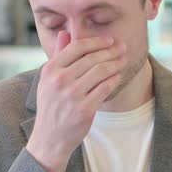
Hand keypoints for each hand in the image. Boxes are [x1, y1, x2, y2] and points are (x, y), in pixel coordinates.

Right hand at [26, 31, 125, 171]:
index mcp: (50, 69)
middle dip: (111, 51)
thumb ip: (58, 55)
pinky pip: (105, 88)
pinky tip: (118, 76)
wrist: (49, 137)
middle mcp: (60, 80)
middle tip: (123, 48)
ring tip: (123, 60)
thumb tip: (65, 33)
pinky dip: (114, 79)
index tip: (109, 40)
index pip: (77, 47)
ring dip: (116, 63)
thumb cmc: (51, 105)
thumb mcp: (48, 79)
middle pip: (92, 58)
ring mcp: (72, 95)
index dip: (97, 41)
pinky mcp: (84, 109)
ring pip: (101, 71)